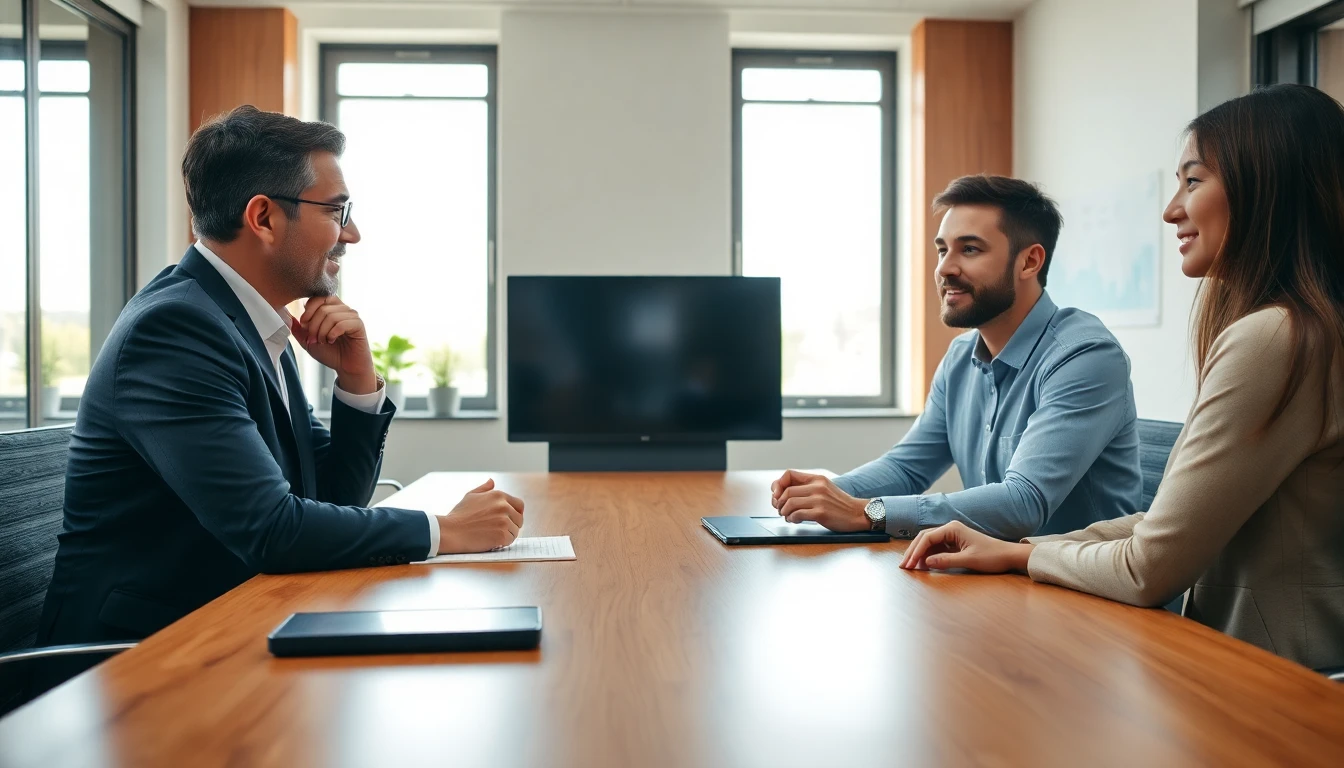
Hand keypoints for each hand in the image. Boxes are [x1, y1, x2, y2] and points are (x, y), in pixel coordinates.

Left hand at [290, 296, 376, 393]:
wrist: (346, 368)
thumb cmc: (330, 353)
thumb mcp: (308, 340)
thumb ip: (298, 328)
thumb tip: (286, 314)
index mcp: (331, 308)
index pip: (318, 297)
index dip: (308, 310)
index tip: (304, 326)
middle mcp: (343, 309)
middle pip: (322, 307)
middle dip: (313, 325)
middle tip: (313, 339)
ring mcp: (352, 316)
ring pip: (331, 316)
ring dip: (322, 332)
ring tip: (323, 341)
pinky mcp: (359, 325)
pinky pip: (341, 324)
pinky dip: (332, 334)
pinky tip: (332, 340)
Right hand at [437, 479, 525, 553]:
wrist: (450, 531)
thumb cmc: (459, 515)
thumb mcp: (470, 496)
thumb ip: (484, 488)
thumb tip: (491, 481)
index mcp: (499, 495)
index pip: (519, 505)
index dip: (515, 513)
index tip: (509, 519)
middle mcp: (504, 506)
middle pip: (519, 519)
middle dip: (511, 525)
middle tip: (497, 529)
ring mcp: (504, 521)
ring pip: (515, 531)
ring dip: (506, 535)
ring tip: (491, 534)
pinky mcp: (502, 535)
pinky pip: (511, 540)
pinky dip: (503, 543)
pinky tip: (491, 540)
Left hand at [769, 469, 869, 532]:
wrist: (858, 514)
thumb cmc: (840, 504)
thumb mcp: (824, 488)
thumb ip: (807, 487)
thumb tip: (783, 491)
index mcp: (817, 479)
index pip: (789, 474)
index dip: (778, 485)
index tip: (777, 495)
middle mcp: (818, 487)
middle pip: (786, 491)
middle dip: (778, 502)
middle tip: (780, 509)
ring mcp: (819, 500)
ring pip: (789, 503)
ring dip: (784, 512)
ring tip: (787, 516)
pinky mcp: (821, 513)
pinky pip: (797, 514)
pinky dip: (792, 518)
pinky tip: (795, 520)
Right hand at [899, 521, 1033, 572]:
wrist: (1008, 556)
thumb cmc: (991, 556)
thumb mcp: (968, 560)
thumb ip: (946, 561)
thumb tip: (926, 563)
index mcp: (952, 529)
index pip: (927, 538)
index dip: (916, 552)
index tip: (909, 565)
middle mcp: (950, 529)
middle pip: (925, 538)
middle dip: (913, 552)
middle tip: (904, 566)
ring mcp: (952, 536)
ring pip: (929, 543)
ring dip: (920, 554)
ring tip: (911, 567)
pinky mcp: (955, 543)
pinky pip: (936, 548)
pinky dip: (928, 556)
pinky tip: (924, 565)